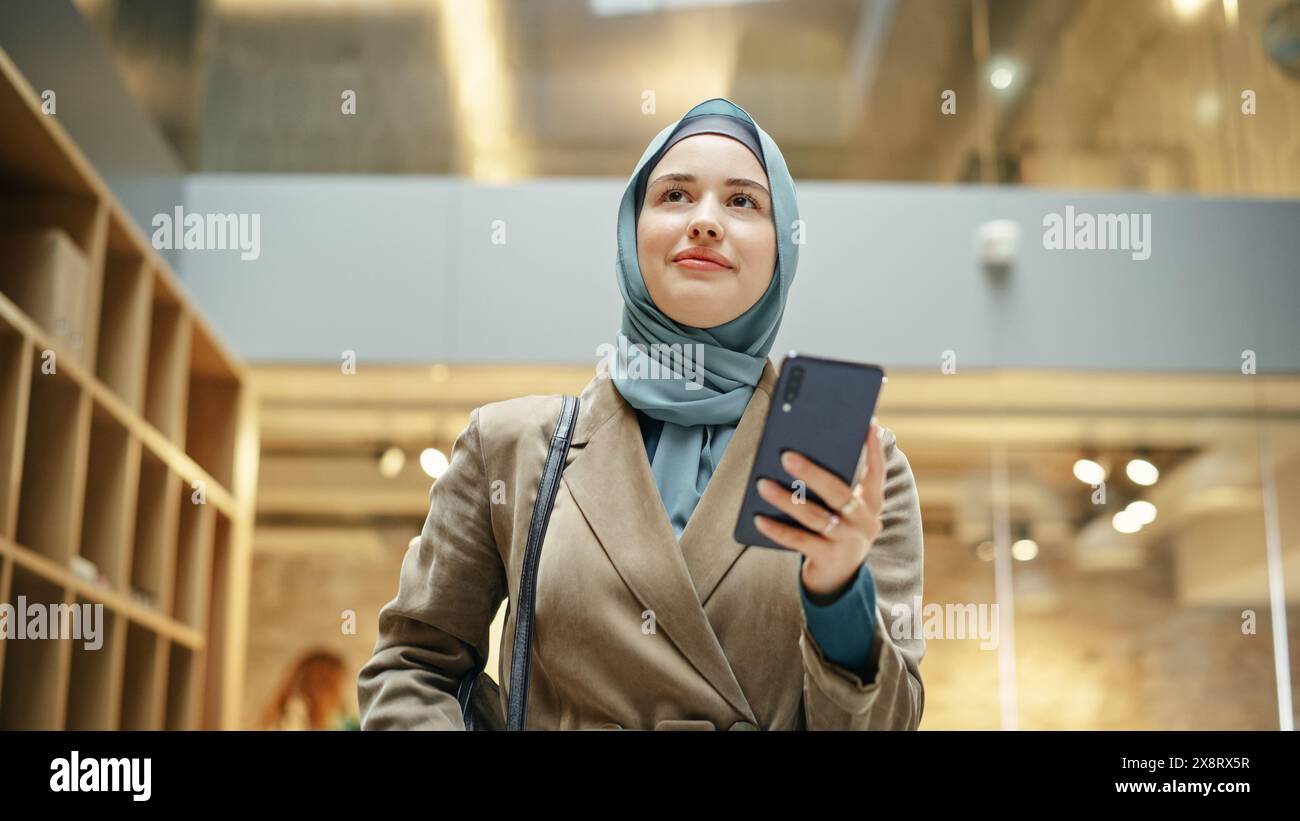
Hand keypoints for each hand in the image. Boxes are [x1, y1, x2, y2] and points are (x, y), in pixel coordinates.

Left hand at [753, 419, 886, 599]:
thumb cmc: (836, 529)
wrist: (838, 578)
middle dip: (812, 473)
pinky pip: (799, 541)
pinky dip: (778, 530)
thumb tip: (802, 454)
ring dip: (787, 500)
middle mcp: (864, 522)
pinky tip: (758, 518)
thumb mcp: (845, 509)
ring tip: (762, 484)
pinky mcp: (829, 559)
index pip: (876, 472)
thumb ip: (834, 486)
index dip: (874, 449)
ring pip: (815, 517)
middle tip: (786, 456)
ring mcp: (848, 542)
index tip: (868, 424)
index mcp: (872, 503)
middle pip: (838, 493)